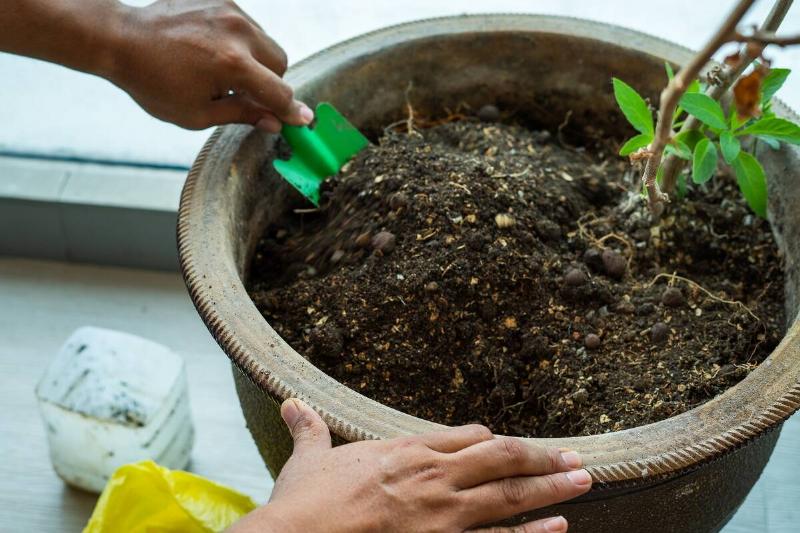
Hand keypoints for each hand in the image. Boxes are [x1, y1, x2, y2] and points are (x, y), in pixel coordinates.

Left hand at [107, 0, 309, 130]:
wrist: (122, 40)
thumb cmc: (154, 82)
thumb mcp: (197, 113)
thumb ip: (242, 114)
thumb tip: (274, 122)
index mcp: (232, 65)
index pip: (279, 92)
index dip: (291, 110)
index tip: (302, 121)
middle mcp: (237, 32)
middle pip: (281, 62)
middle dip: (270, 81)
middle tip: (244, 93)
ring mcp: (229, 11)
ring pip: (266, 42)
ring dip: (256, 60)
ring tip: (221, 69)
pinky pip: (247, 25)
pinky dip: (240, 41)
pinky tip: (212, 50)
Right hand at [228, 399, 591, 532]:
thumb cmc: (304, 502)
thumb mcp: (307, 460)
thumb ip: (309, 430)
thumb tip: (291, 405)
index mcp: (407, 451)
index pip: (465, 437)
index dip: (493, 440)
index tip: (511, 443)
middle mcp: (433, 475)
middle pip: (500, 456)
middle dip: (540, 457)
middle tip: (573, 457)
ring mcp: (443, 512)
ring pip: (509, 492)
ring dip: (550, 485)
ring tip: (583, 481)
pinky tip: (558, 528)